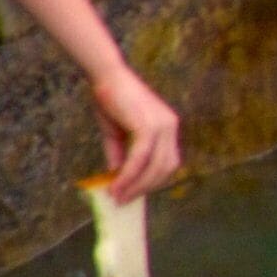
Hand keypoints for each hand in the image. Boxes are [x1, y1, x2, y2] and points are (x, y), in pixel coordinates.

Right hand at [89, 66, 184, 200]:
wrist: (106, 76)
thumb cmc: (111, 101)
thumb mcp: (117, 134)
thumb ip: (121, 156)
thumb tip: (118, 179)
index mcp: (168, 128)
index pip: (168, 162)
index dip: (153, 181)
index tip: (134, 194)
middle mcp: (170, 127)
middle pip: (166, 168)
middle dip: (146, 188)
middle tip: (124, 200)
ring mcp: (162, 126)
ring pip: (155, 167)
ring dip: (136, 186)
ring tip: (117, 196)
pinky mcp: (148, 125)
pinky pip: (140, 158)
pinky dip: (129, 175)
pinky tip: (116, 185)